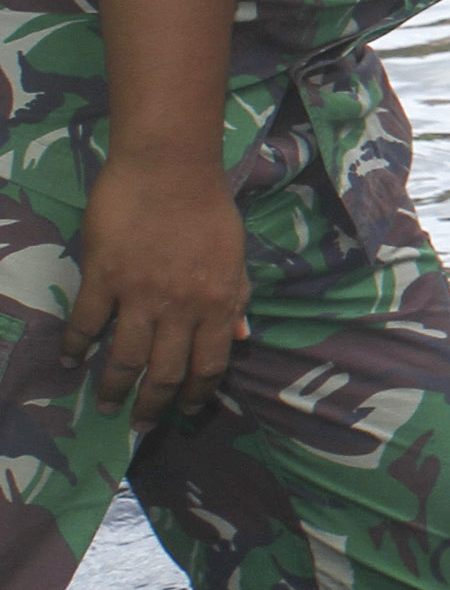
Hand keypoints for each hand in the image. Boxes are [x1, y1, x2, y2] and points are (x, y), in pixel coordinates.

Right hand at [63, 155, 251, 421]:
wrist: (169, 166)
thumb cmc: (209, 207)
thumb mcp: (237, 256)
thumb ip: (237, 299)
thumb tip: (242, 337)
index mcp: (220, 303)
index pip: (211, 365)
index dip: (198, 395)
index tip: (186, 411)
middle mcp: (182, 307)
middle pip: (166, 372)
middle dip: (154, 405)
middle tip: (141, 423)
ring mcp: (140, 294)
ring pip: (124, 358)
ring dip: (114, 388)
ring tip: (106, 405)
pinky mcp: (103, 276)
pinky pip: (87, 322)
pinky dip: (75, 345)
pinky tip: (68, 359)